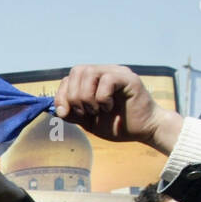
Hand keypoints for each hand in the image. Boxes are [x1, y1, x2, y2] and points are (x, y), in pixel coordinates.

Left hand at [53, 65, 182, 154]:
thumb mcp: (88, 121)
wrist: (143, 131)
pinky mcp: (129, 78)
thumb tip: (57, 109)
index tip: (64, 113)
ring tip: (97, 110)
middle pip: (77, 70)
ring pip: (89, 72)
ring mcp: (117, 72)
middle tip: (86, 113)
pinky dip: (102, 98)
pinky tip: (110, 107)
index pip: (70, 77)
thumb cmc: (117, 125)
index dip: (62, 95)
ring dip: (87, 97)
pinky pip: (107, 80)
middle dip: (73, 96)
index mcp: (94, 81)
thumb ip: (73, 113)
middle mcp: (105, 71)